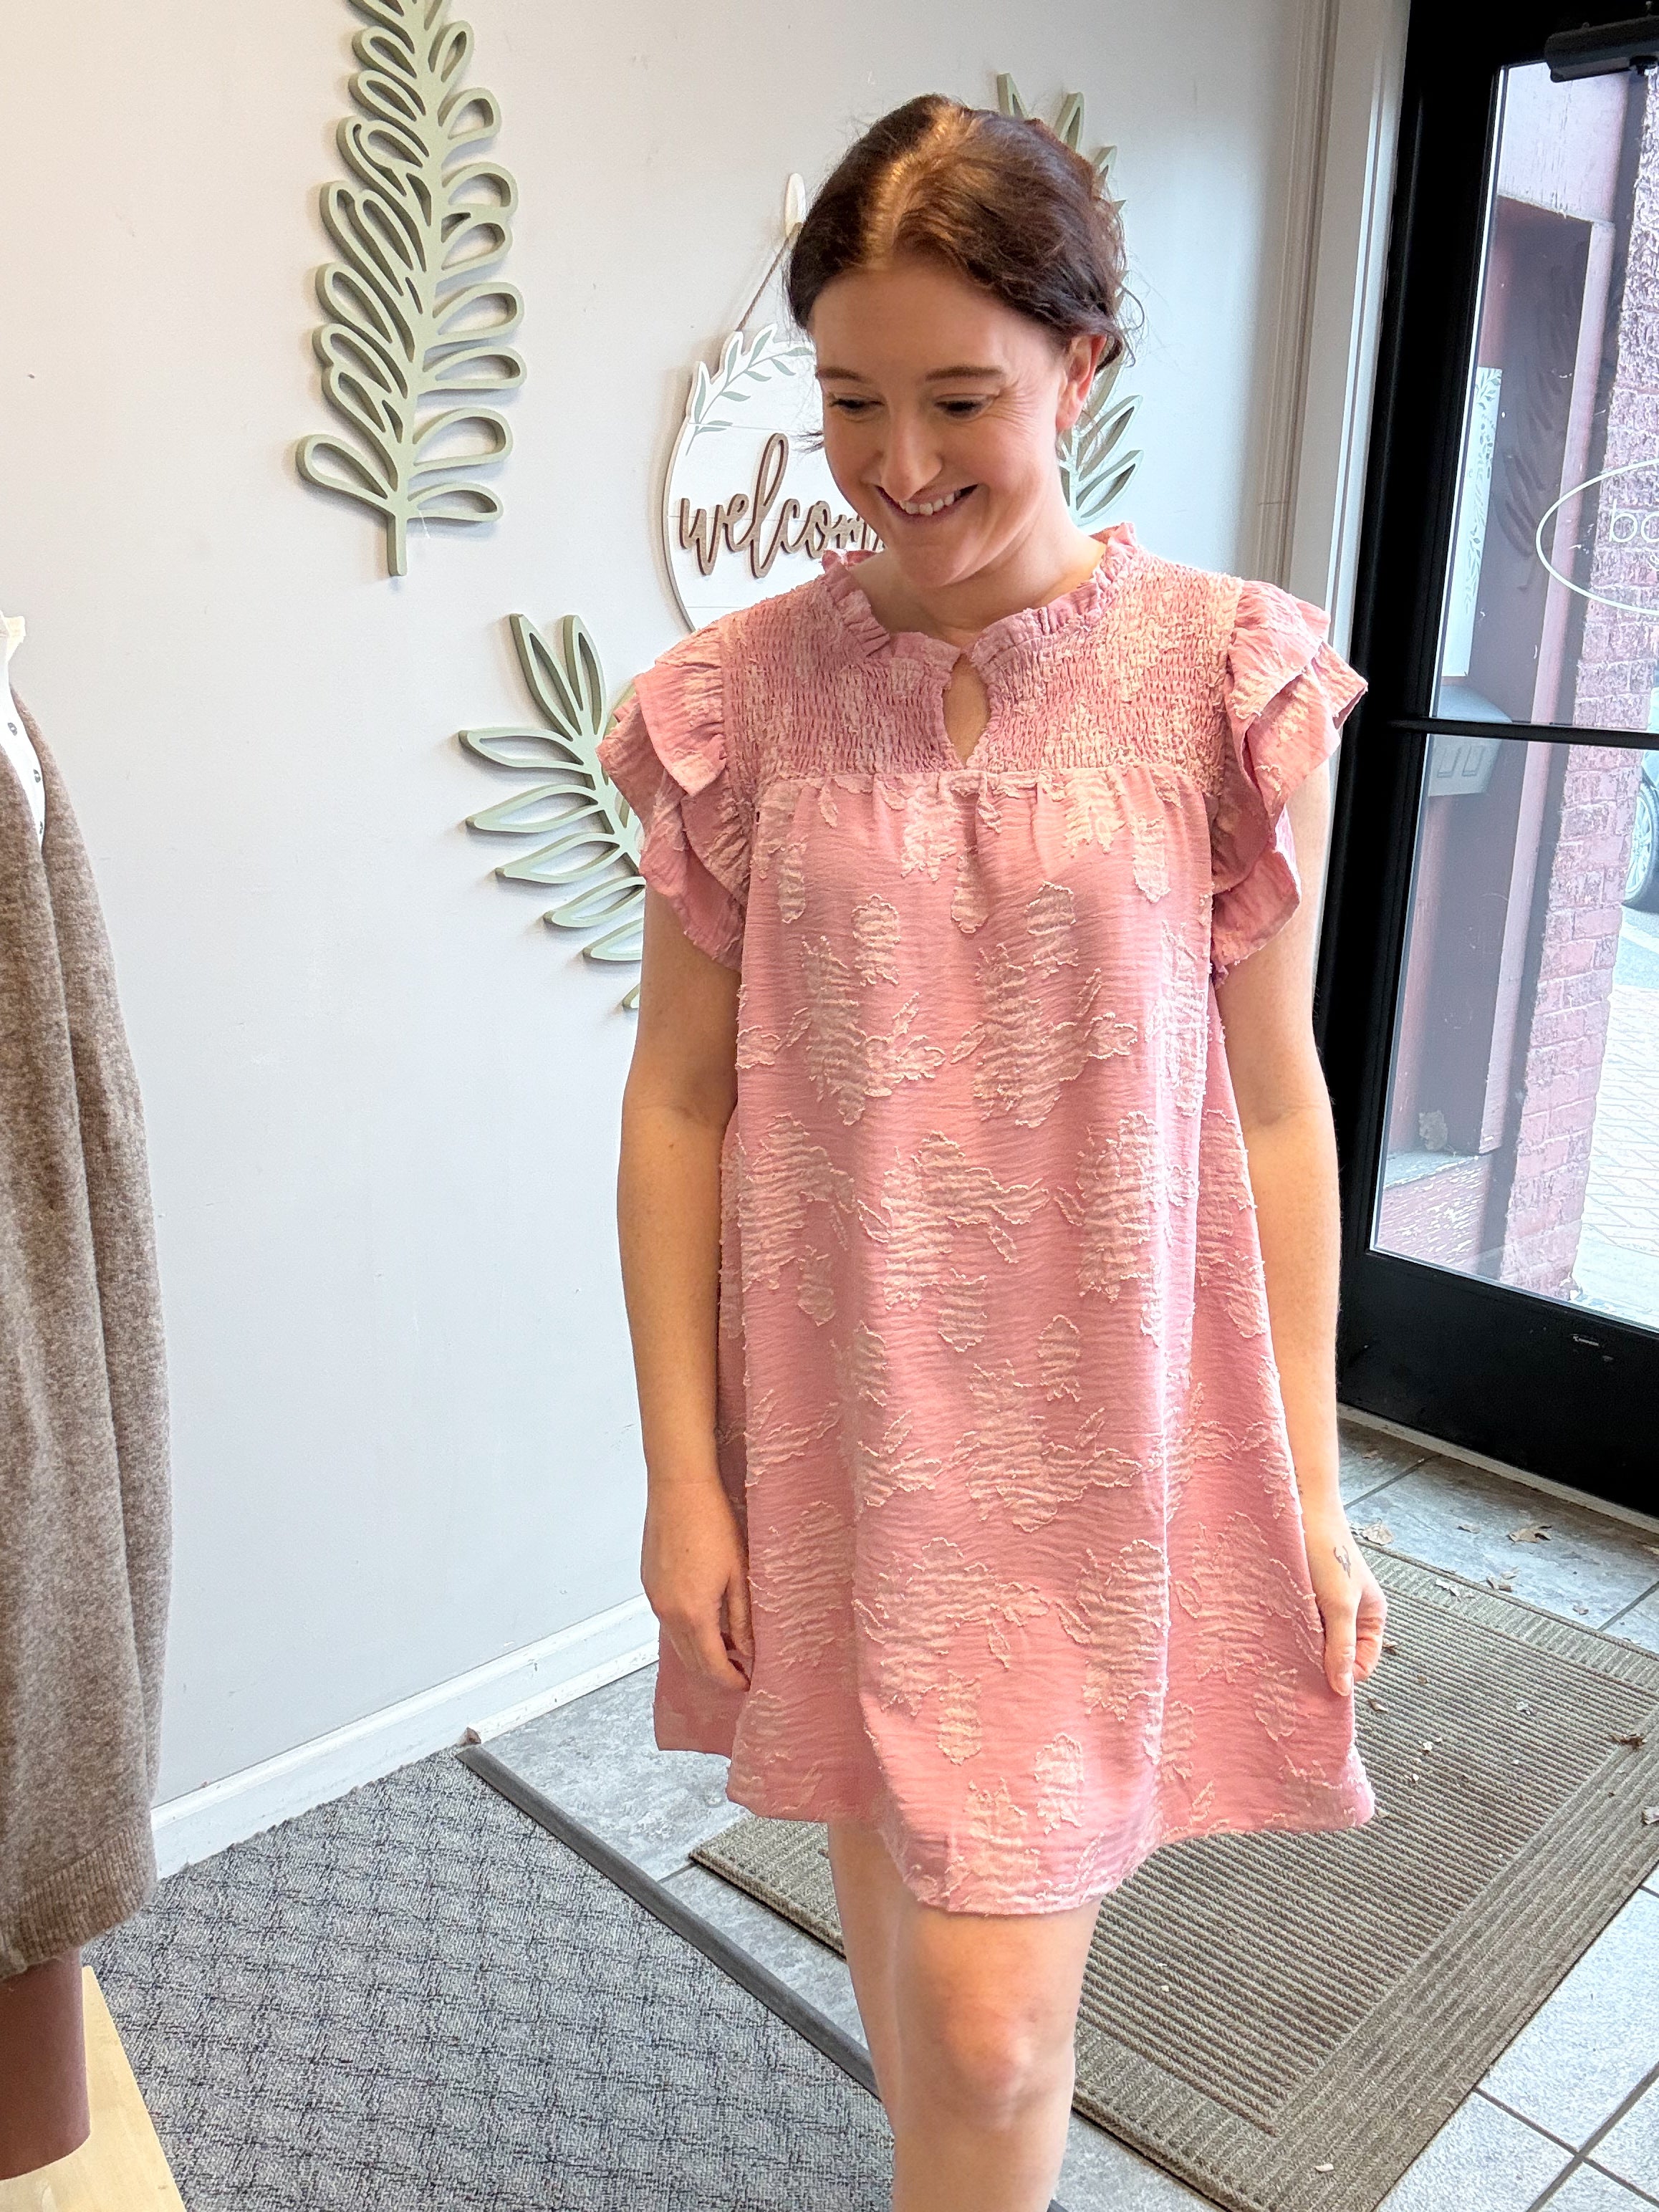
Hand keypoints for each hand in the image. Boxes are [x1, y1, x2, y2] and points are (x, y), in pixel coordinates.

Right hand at [641, 1474, 753, 1693]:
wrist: (679, 1488)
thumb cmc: (711, 1522)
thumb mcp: (738, 1573)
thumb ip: (743, 1617)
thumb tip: (749, 1650)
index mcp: (693, 1613)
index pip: (711, 1664)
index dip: (730, 1680)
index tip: (746, 1684)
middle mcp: (668, 1612)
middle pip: (690, 1660)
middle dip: (715, 1672)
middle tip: (739, 1672)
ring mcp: (655, 1598)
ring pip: (677, 1642)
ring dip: (700, 1652)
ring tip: (728, 1647)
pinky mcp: (650, 1583)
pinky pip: (667, 1620)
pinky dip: (686, 1631)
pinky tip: (706, 1620)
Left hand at [1301, 1501, 1386, 1697]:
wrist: (1299, 1509)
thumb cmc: (1327, 1549)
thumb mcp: (1339, 1605)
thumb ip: (1341, 1647)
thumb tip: (1343, 1687)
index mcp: (1371, 1615)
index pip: (1363, 1663)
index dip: (1344, 1675)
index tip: (1319, 1683)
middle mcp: (1350, 1611)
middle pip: (1337, 1653)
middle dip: (1320, 1661)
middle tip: (1297, 1665)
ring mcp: (1326, 1603)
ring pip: (1315, 1639)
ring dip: (1302, 1644)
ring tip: (1286, 1643)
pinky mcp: (1304, 1594)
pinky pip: (1299, 1622)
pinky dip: (1290, 1628)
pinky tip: (1278, 1627)